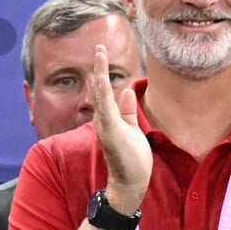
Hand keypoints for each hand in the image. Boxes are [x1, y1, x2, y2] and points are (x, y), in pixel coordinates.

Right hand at [92, 44, 152, 211]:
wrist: (131, 182)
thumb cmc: (132, 158)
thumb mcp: (131, 128)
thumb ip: (127, 110)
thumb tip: (125, 90)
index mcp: (110, 118)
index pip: (105, 91)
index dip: (103, 72)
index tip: (102, 52)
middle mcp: (104, 120)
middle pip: (100, 89)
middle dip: (99, 68)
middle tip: (98, 47)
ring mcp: (106, 126)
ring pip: (101, 96)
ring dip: (100, 75)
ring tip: (99, 55)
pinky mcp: (110, 133)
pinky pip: (106, 110)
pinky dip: (103, 94)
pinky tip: (102, 80)